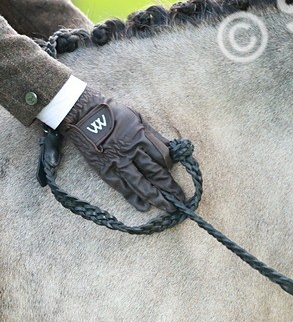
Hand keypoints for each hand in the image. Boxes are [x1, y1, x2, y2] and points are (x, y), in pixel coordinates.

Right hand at [59, 87, 186, 211]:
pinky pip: (121, 186)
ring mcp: (117, 162)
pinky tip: (143, 207)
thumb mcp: (138, 118)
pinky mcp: (104, 169)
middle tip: (180, 199)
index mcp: (142, 137)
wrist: (83, 114)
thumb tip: (172, 147)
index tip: (177, 177)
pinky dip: (132, 197)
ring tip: (167, 207)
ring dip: (155, 196)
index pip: (162, 157)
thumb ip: (154, 135)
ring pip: (140, 182)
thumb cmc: (113, 113)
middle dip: (169, 187)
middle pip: (155, 172)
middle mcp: (132, 152)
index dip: (170, 169)